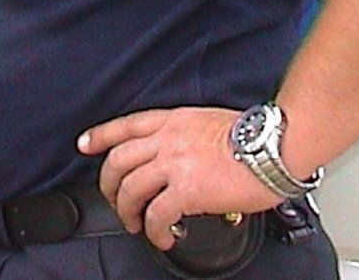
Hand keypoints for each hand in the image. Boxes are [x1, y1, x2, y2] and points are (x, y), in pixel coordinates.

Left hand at [78, 106, 278, 249]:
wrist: (273, 147)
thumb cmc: (253, 136)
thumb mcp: (208, 121)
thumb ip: (186, 135)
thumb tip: (183, 156)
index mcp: (172, 121)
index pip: (125, 125)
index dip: (101, 136)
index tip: (85, 145)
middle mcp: (167, 140)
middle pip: (118, 161)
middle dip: (109, 185)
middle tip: (115, 202)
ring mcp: (174, 164)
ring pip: (131, 189)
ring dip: (127, 211)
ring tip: (136, 225)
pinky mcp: (186, 190)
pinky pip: (157, 214)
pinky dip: (154, 230)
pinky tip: (162, 237)